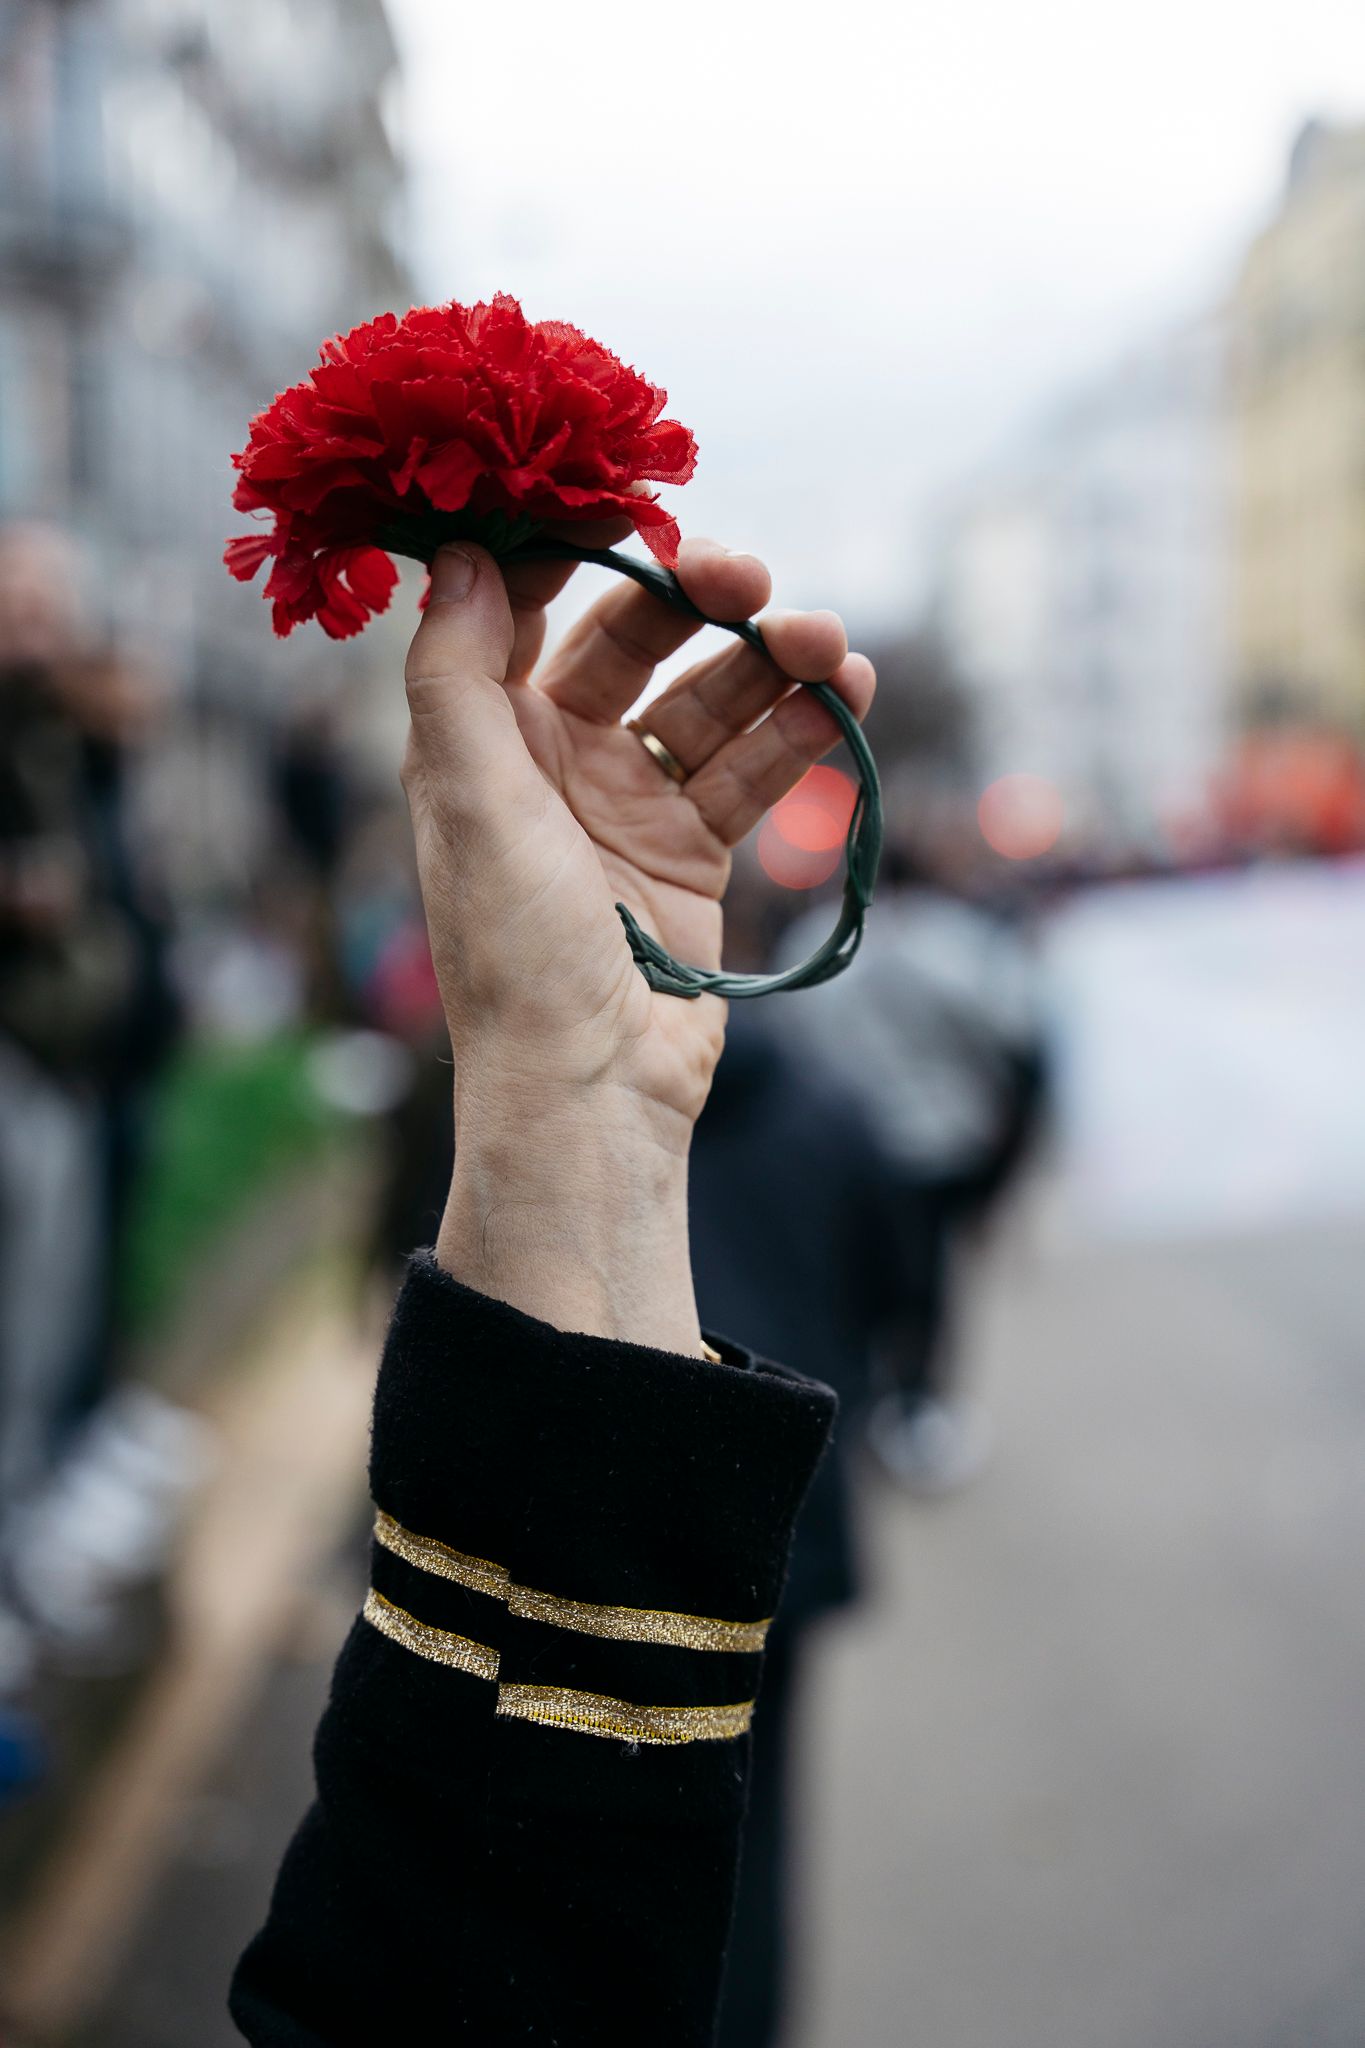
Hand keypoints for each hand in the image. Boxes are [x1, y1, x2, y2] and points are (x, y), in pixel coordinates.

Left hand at [401, 533, 873, 1347]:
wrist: (593, 1087)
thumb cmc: (516, 950)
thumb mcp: (469, 799)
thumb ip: (455, 672)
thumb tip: (451, 549)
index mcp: (485, 740)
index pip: (521, 610)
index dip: (571, 549)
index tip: (626, 501)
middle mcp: (555, 761)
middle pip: (632, 643)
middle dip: (693, 601)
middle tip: (749, 577)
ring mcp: (631, 805)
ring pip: (708, 701)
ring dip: (768, 663)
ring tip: (829, 643)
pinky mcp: (697, 853)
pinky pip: (754, 769)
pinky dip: (799, 732)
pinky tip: (844, 699)